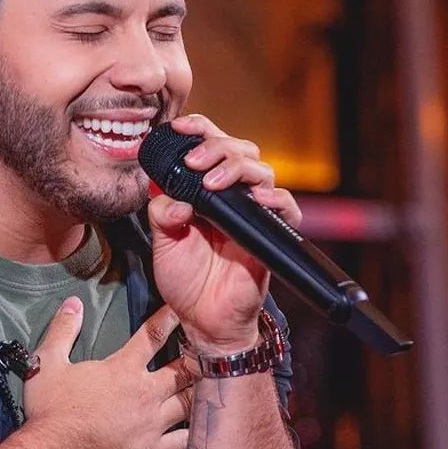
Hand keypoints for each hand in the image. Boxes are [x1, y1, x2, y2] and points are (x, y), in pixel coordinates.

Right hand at [22, 299, 193, 448]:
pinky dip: (194, 433)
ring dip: (199, 393)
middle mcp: (145, 393)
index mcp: (123, 369)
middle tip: (210, 352)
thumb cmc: (51, 410)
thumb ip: (63, 330)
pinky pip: (184, 441)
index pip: (152, 337)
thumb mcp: (48, 363)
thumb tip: (73, 302)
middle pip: (182, 370)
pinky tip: (203, 429)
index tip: (183, 311)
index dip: (169, 320)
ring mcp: (153, 424)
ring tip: (212, 386)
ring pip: (188, 404)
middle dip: (197, 359)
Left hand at [147, 114, 302, 353]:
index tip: (177, 128)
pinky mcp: (270, 235)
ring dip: (235, 167)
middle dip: (215, 145)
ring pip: (260, 170)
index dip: (197, 130)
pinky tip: (257, 198)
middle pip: (239, 149)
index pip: (209, 146)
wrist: (204, 320)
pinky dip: (275, 198)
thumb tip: (173, 195)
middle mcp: (231, 197)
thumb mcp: (161, 241)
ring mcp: (252, 214)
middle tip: (192, 161)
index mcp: (204, 191)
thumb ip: (162, 211)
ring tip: (210, 181)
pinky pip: (285, 208)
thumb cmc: (186, 279)